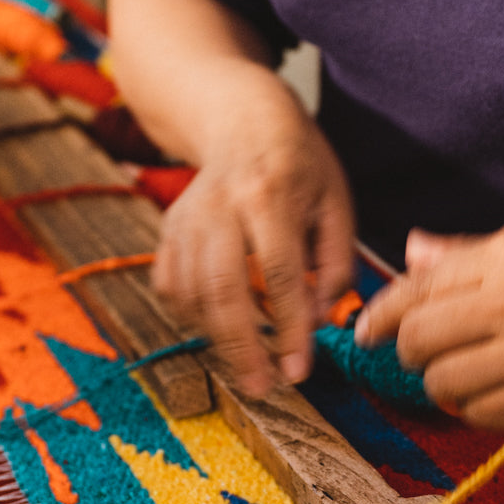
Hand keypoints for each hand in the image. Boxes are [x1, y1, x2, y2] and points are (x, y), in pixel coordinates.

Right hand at [153, 81, 353, 395]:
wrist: (240, 117)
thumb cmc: (298, 164)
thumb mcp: (335, 201)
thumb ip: (335, 263)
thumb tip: (316, 320)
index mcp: (271, 194)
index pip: (280, 274)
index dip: (289, 328)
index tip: (299, 370)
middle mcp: (221, 206)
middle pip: (223, 289)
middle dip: (242, 347)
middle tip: (262, 387)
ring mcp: (187, 218)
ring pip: (191, 293)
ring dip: (217, 338)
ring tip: (246, 365)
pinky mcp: (168, 230)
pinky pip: (170, 286)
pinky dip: (190, 316)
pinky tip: (217, 327)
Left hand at [355, 220, 503, 429]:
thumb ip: (471, 254)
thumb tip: (413, 252)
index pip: (417, 289)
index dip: (380, 313)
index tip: (366, 329)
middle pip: (420, 340)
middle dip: (408, 349)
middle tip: (418, 350)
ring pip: (444, 385)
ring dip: (439, 381)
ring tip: (460, 370)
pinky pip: (483, 415)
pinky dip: (474, 406)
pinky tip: (490, 390)